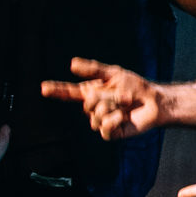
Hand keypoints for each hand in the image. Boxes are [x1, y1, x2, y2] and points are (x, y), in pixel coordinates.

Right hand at [40, 57, 167, 139]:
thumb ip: (93, 69)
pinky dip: (116, 119)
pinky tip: (124, 116)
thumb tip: (71, 64)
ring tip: (126, 104)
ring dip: (114, 107)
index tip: (42, 88)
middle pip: (87, 104)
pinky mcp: (110, 133)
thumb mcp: (114, 73)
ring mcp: (100, 121)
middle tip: (124, 95)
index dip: (56, 90)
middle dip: (107, 97)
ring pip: (96, 116)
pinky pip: (104, 127)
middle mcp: (93, 108)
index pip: (68, 93)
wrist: (153, 102)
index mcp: (91, 93)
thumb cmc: (135, 86)